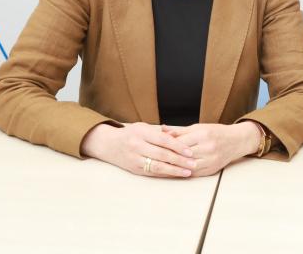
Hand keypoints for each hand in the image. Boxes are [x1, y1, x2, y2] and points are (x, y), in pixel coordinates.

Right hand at [80, 122, 196, 177]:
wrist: (108, 145)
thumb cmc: (131, 134)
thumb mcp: (144, 127)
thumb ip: (161, 132)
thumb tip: (180, 135)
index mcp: (141, 133)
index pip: (163, 140)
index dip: (178, 146)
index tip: (190, 152)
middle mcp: (137, 146)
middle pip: (162, 155)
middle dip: (179, 160)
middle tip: (193, 163)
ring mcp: (135, 159)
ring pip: (157, 166)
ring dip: (175, 170)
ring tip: (188, 172)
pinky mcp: (134, 169)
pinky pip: (153, 173)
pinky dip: (166, 174)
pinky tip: (176, 175)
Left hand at [162, 122, 260, 176]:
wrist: (237, 141)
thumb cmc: (217, 132)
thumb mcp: (199, 127)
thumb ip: (180, 131)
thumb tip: (163, 130)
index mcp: (203, 134)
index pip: (180, 142)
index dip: (166, 146)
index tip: (154, 148)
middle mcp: (208, 147)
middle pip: (182, 155)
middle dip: (168, 158)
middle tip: (153, 159)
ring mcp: (211, 160)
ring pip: (187, 167)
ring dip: (174, 168)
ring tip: (161, 167)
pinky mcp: (212, 170)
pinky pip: (194, 173)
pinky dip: (183, 173)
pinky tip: (174, 172)